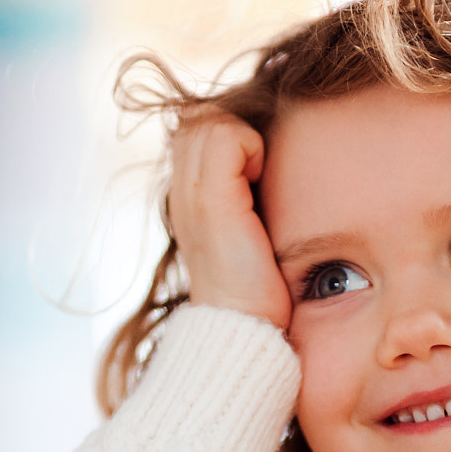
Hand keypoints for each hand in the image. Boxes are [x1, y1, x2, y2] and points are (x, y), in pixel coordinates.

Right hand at [167, 111, 291, 331]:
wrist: (245, 333)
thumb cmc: (260, 292)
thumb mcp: (253, 237)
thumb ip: (251, 201)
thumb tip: (269, 165)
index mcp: (189, 200)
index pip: (195, 128)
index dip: (227, 132)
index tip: (258, 165)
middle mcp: (181, 193)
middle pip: (197, 118)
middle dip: (233, 129)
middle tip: (261, 167)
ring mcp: (191, 196)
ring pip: (207, 121)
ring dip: (242, 136)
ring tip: (260, 173)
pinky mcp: (210, 203)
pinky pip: (224, 137)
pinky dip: (248, 145)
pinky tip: (261, 176)